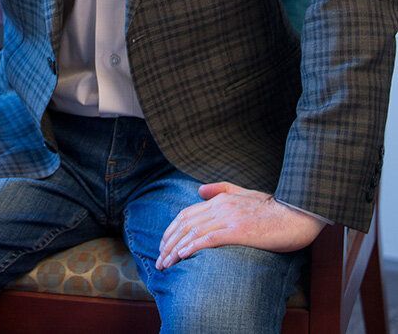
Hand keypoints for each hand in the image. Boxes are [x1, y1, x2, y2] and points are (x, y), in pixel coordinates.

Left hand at [156, 181, 324, 269]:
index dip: (171, 230)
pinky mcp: (238, 231)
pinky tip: (182, 256)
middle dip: (168, 243)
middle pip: (185, 224)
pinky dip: (192, 246)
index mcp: (221, 200)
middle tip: (159, 260)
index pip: (187, 214)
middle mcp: (221, 207)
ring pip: (193, 232)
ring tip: (165, 263)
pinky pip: (209, 238)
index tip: (163, 246)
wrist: (295, 213)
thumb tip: (200, 190)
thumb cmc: (273, 207)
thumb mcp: (244, 193)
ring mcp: (229, 218)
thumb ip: (221, 190)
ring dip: (175, 249)